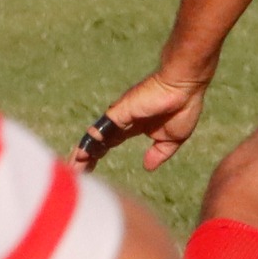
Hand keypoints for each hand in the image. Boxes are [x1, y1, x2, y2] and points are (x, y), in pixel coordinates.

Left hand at [73, 72, 208, 171]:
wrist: (184, 86)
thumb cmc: (183, 107)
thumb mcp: (173, 138)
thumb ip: (160, 152)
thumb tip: (147, 167)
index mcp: (137, 126)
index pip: (111, 142)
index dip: (99, 154)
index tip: (88, 168)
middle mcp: (123, 120)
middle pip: (99, 141)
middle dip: (86, 157)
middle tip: (75, 172)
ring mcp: (119, 115)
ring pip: (96, 136)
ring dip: (83, 152)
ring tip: (72, 168)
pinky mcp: (119, 111)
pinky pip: (101, 129)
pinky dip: (90, 141)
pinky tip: (82, 154)